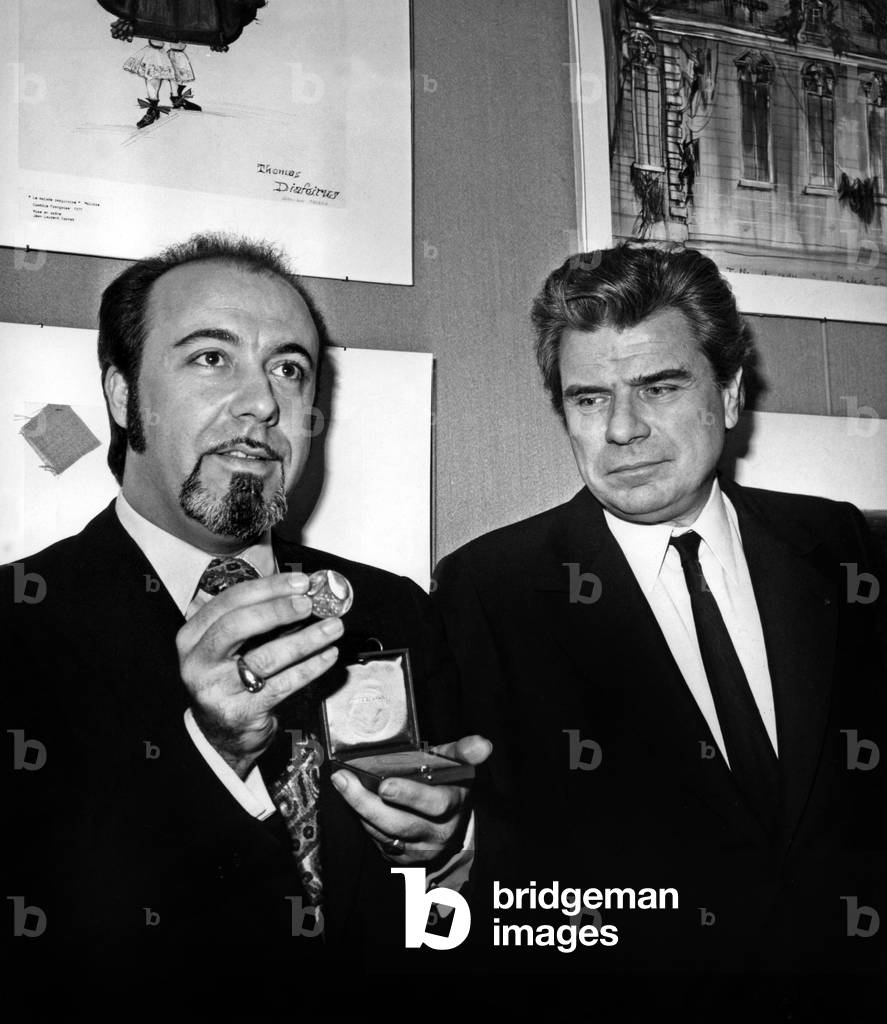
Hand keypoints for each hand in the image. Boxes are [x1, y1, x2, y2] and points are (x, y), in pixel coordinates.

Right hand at [177, 572, 342, 777]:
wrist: (220, 735)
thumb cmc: (229, 679)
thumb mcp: (227, 647)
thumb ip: (254, 618)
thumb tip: (300, 591)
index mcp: (193, 636)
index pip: (229, 601)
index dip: (268, 587)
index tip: (299, 582)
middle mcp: (198, 661)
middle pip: (238, 625)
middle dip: (279, 610)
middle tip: (310, 603)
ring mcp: (216, 689)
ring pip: (265, 657)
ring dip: (305, 639)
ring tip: (331, 628)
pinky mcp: (240, 712)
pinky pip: (282, 684)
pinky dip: (310, 668)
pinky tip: (327, 656)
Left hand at [331, 734, 491, 865]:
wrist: (455, 827)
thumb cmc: (450, 787)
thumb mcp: (458, 766)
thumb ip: (465, 752)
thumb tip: (483, 744)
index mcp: (454, 806)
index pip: (436, 804)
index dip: (410, 795)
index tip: (385, 784)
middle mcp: (438, 832)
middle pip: (402, 824)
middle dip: (369, 803)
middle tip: (346, 781)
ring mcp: (420, 849)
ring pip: (386, 834)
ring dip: (360, 809)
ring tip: (342, 784)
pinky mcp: (404, 859)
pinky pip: (379, 842)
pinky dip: (364, 821)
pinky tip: (351, 801)